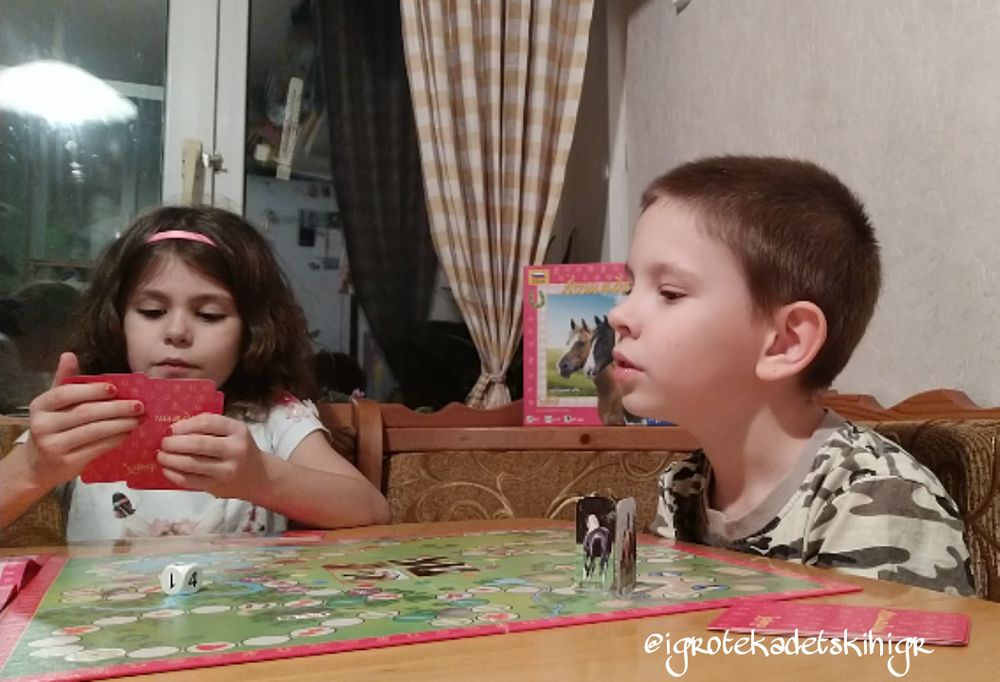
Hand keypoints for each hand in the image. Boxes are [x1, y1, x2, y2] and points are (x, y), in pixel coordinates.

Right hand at [25, 352, 141, 487]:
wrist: (38, 464)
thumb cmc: (53, 426)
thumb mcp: (54, 403)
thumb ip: (65, 380)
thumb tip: (69, 354)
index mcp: (39, 405)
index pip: (65, 394)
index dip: (91, 390)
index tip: (115, 389)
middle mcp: (42, 425)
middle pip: (85, 413)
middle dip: (116, 408)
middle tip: (139, 405)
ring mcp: (53, 446)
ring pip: (94, 431)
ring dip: (120, 424)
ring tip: (138, 419)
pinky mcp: (66, 462)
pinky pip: (97, 448)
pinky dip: (115, 439)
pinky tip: (128, 433)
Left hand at [157, 414, 267, 498]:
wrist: (260, 477)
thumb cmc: (241, 450)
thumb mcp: (234, 432)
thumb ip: (211, 427)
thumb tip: (176, 428)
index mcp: (238, 431)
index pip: (207, 423)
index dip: (185, 425)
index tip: (171, 428)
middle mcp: (234, 450)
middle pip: (197, 444)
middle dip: (174, 443)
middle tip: (163, 443)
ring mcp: (226, 470)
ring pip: (191, 464)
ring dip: (170, 459)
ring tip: (161, 456)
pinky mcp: (217, 487)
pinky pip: (189, 481)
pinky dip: (174, 475)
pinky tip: (167, 470)